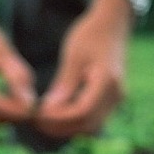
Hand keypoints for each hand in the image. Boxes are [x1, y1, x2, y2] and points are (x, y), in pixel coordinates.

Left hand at [35, 0, 131, 137]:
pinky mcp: (112, 100)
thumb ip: (63, 84)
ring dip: (69, 127)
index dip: (59, 118)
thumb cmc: (91, 35)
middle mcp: (116, 94)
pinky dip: (76, 121)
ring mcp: (117, 98)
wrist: (113, 25)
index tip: (39, 114)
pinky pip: (94, 119)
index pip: (82, 111)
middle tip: (37, 121)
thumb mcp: (73, 56)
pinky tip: (58, 115)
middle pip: (88, 124)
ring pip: (92, 126)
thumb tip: (48, 109)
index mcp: (106, 80)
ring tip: (45, 120)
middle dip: (61, 127)